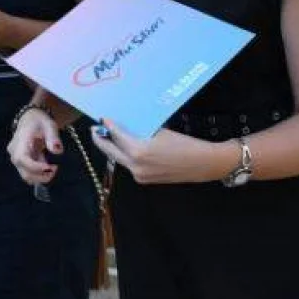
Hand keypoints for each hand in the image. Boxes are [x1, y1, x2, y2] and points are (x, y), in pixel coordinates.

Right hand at [8, 108, 61, 185]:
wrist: (29, 120)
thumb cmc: (39, 121)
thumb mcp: (49, 125)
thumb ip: (53, 137)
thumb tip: (56, 151)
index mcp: (20, 141)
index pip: (23, 159)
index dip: (36, 167)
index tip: (50, 167)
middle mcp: (14, 152)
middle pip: (24, 172)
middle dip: (41, 176)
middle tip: (55, 168)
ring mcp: (16, 159)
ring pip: (26, 176)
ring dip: (41, 177)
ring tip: (53, 168)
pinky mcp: (20, 163)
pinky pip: (28, 173)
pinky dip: (39, 174)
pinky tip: (47, 166)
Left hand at [91, 124, 230, 185]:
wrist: (203, 164)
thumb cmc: (185, 143)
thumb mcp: (160, 132)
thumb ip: (141, 130)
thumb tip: (127, 125)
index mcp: (138, 151)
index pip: (116, 136)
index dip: (108, 126)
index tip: (102, 118)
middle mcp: (135, 166)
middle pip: (110, 151)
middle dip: (100, 140)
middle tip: (94, 130)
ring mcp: (138, 175)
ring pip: (119, 159)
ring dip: (113, 148)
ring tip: (107, 137)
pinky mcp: (143, 180)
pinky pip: (129, 165)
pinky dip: (125, 156)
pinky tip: (125, 148)